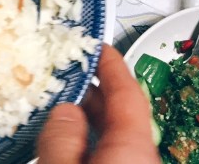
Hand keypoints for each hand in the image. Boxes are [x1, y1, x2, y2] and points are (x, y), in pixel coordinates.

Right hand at [37, 45, 159, 163]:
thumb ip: (61, 138)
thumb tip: (63, 111)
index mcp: (133, 149)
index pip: (128, 95)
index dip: (112, 65)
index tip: (98, 45)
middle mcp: (140, 158)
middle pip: (121, 113)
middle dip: (92, 87)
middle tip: (68, 68)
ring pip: (113, 134)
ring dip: (87, 114)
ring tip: (58, 101)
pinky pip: (108, 151)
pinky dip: (88, 136)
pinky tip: (65, 139)